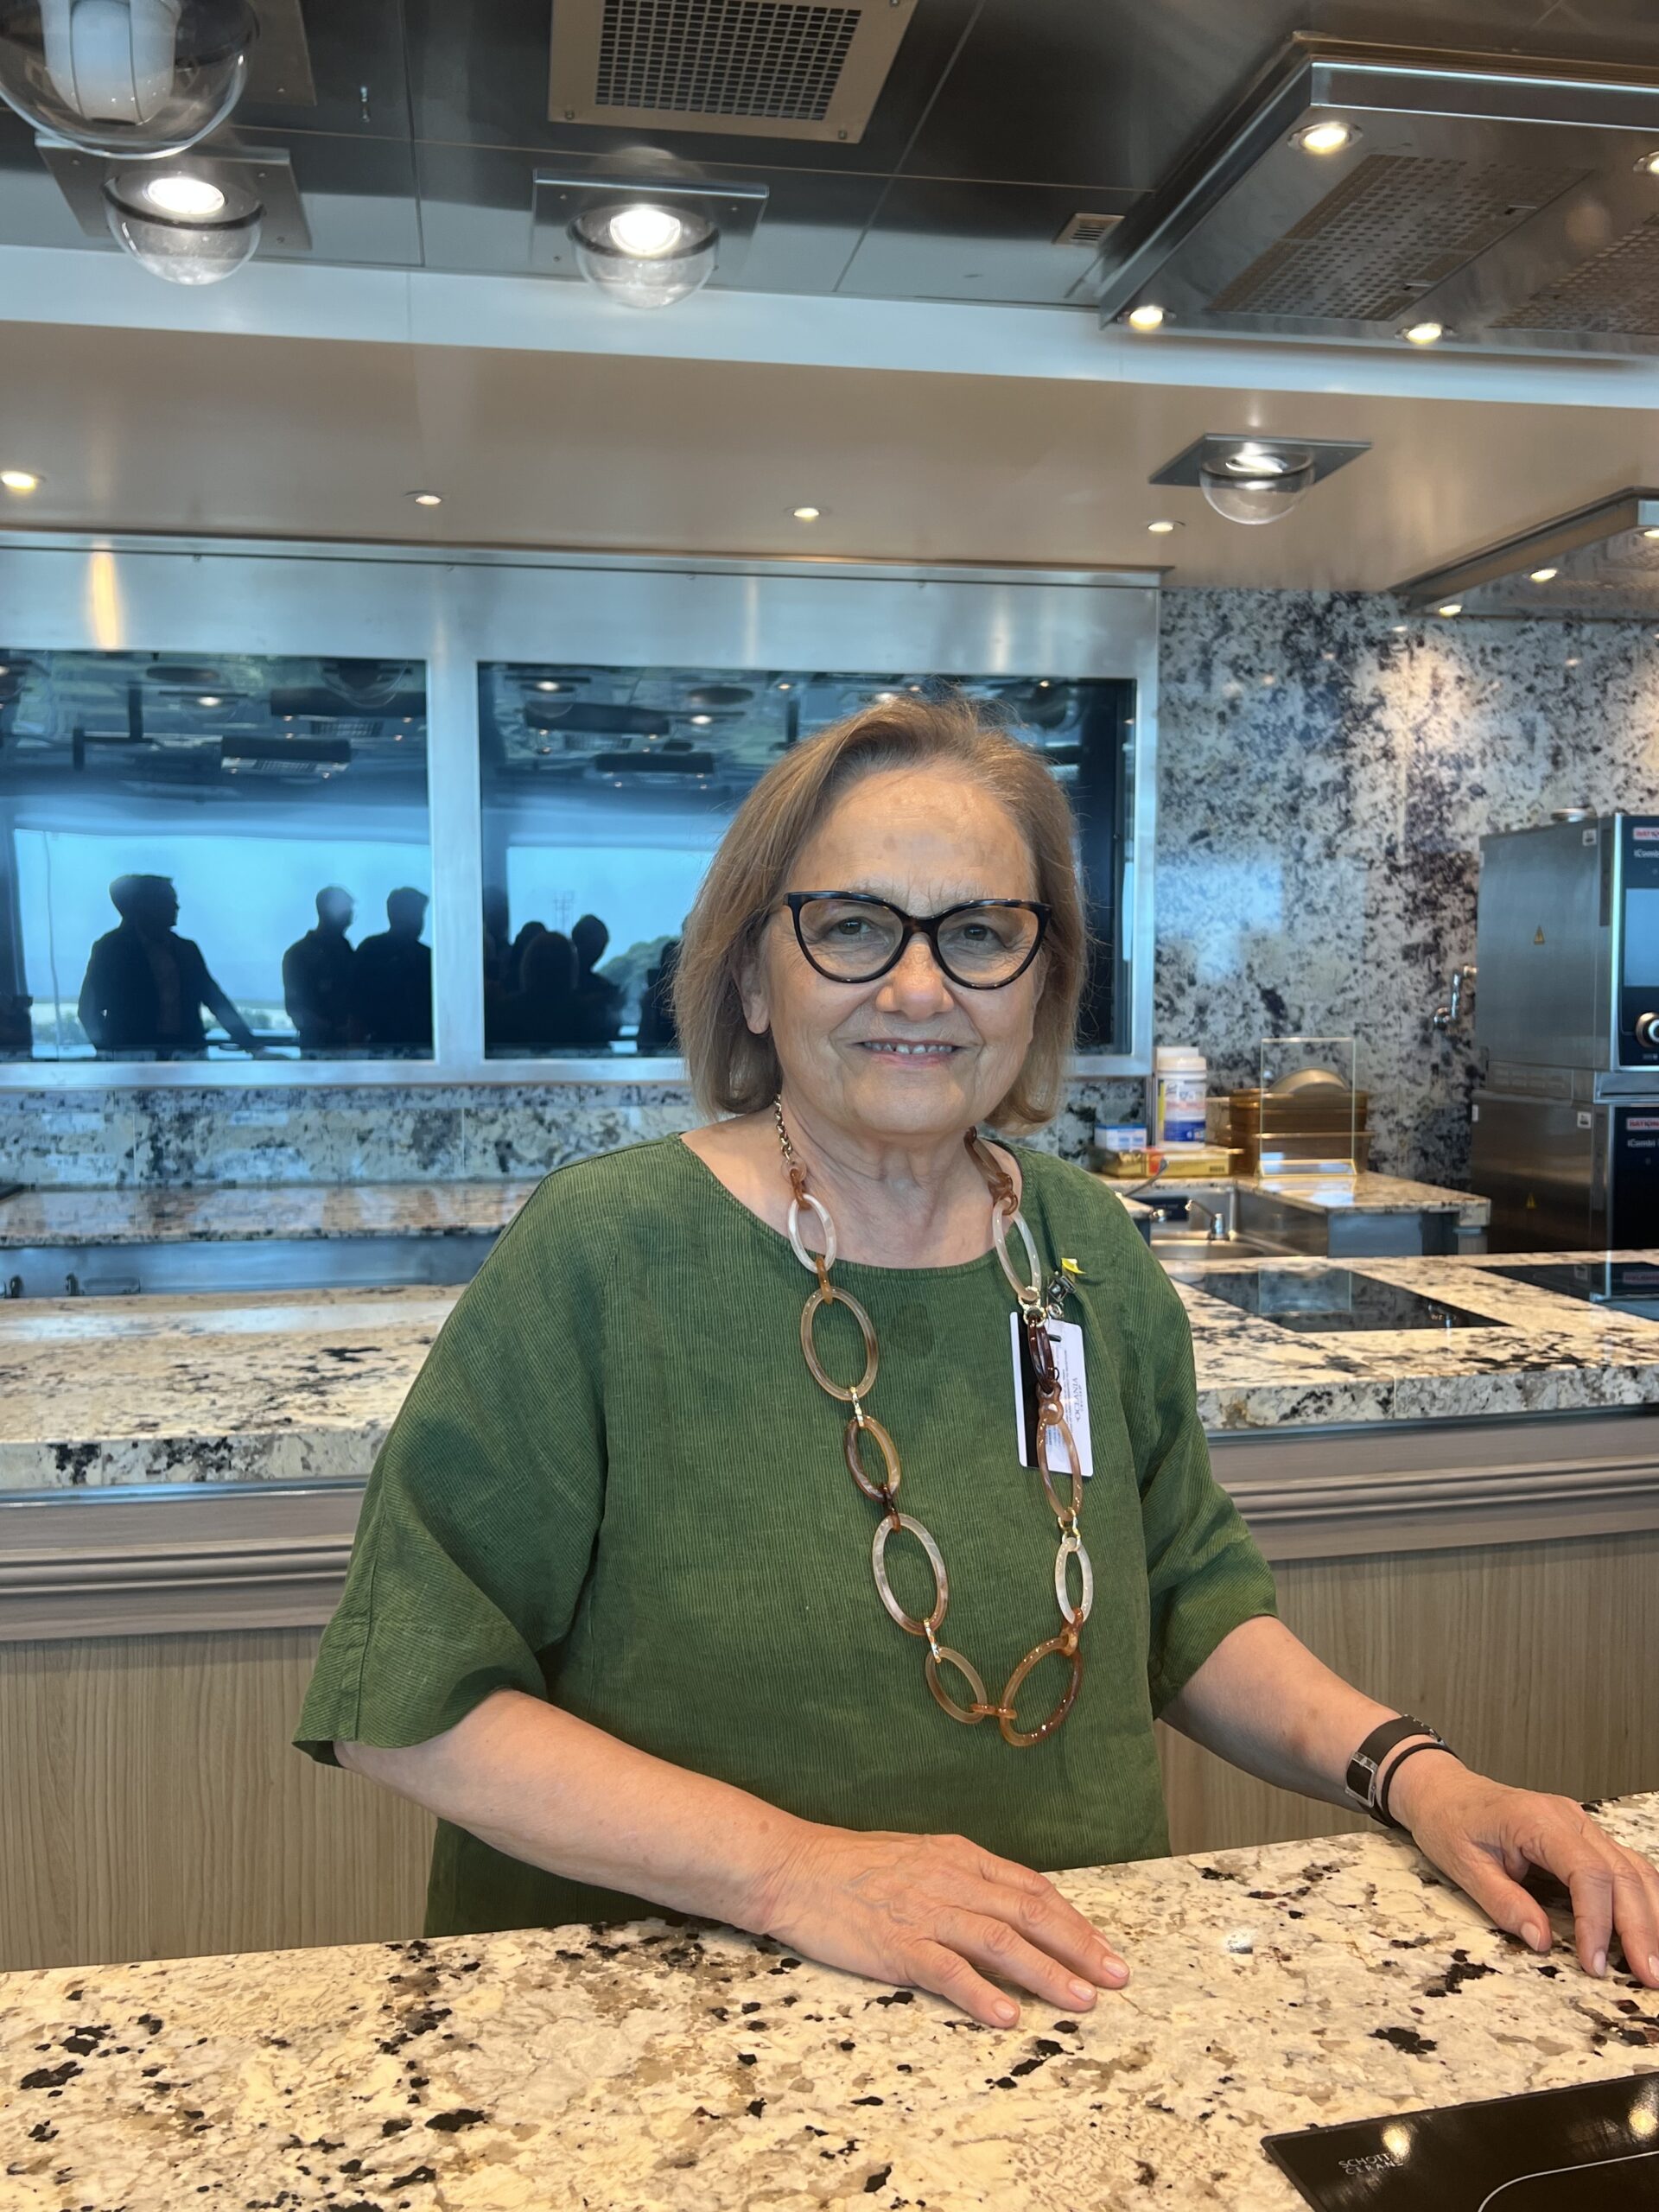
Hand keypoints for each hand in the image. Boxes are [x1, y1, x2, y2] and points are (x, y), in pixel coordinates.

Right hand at [753, 1824, 1128, 2028]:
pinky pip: (948, 1970)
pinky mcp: (898, 1944)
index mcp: (958, 1857)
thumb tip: (1005, 1907)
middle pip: (1029, 1914)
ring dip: (1046, 1973)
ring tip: (1080, 2001)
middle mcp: (950, 1880)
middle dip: (1079, 1947)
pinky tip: (1007, 2016)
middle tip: (1116, 1978)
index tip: (1102, 1948)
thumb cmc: (851, 1866)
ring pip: (1001, 1942)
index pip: (1031, 1889)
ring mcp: (925, 1912)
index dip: (1073, 1920)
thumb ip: (961, 1879)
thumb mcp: (917, 1857)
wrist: (794, 1868)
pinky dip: (982, 1993)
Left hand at [1390, 1758, 1658, 1987]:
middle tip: (1650, 1977)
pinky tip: (1651, 1930)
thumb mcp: (1463, 1865)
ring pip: (1634, 1870)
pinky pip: (1626, 1867)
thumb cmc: (1450, 1823)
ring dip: (1652, 1917)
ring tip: (1656, 1964)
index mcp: (1538, 1820)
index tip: (1595, 1964)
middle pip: (1622, 1873)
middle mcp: (1570, 1818)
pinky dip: (1644, 1900)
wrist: (1443, 1790)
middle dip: (1641, 1929)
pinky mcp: (1586, 1837)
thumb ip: (1503, 1902)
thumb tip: (1540, 1941)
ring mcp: (1582, 1825)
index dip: (1597, 1922)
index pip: (1587, 1872)